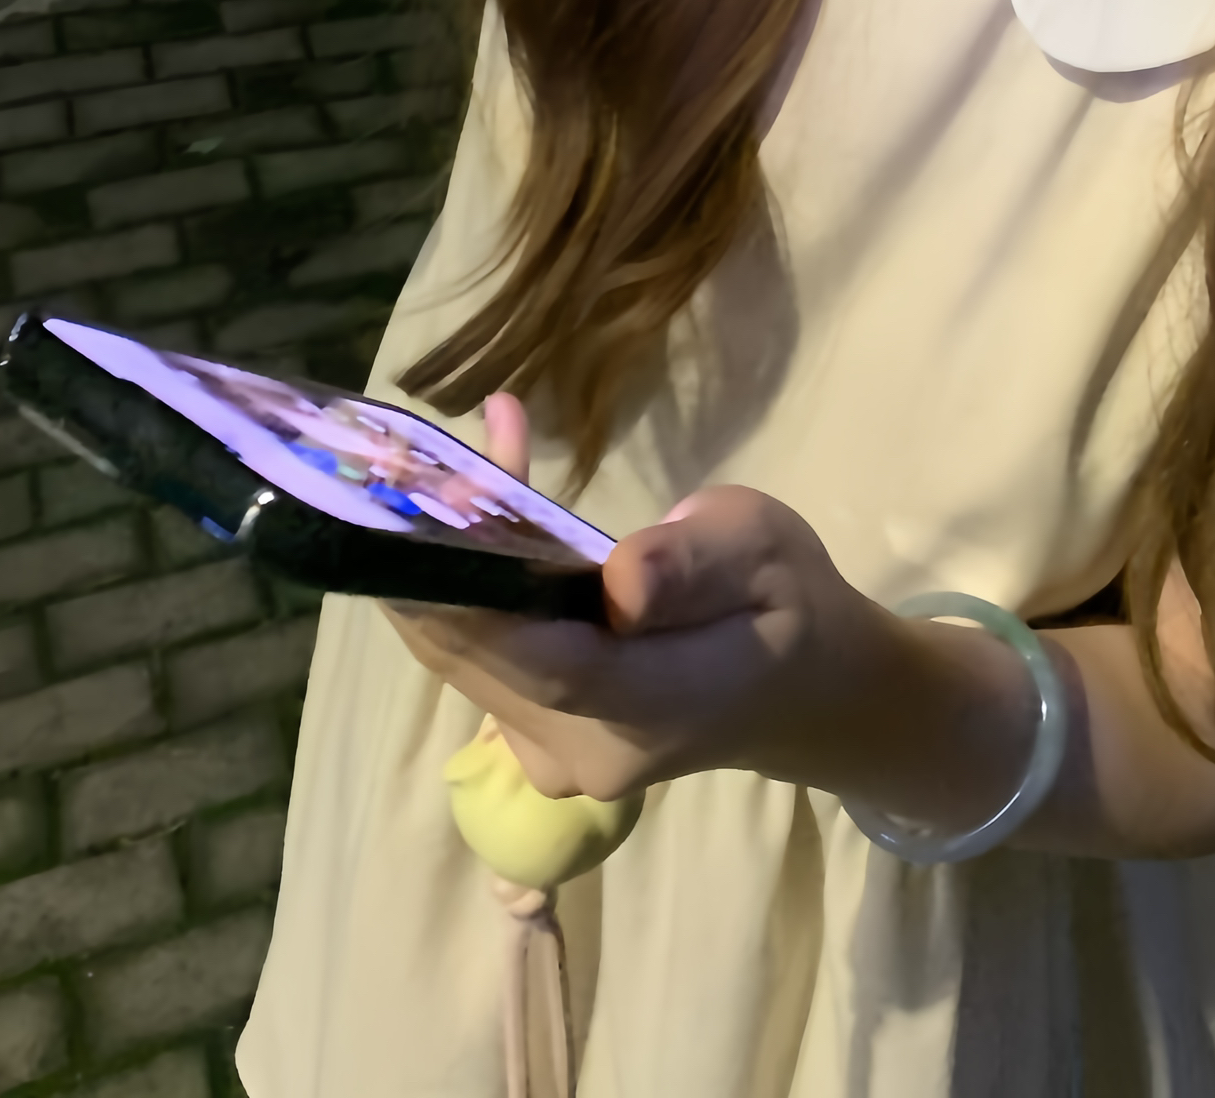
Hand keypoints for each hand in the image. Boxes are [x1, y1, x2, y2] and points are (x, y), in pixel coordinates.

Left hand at [381, 400, 1029, 820]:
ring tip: (439, 464)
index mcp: (654, 709)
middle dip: (433, 558)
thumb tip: (620, 582)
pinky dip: (464, 585)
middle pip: (480, 654)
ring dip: (439, 565)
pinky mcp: (534, 739)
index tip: (424, 513)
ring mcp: (552, 756)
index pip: (543, 660)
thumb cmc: (786, 602)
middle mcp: (584, 751)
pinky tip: (477, 509)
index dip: (471, 592)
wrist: (803, 688)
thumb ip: (694, 565)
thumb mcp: (764, 549)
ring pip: (464, 653)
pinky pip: (480, 656)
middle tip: (411, 457)